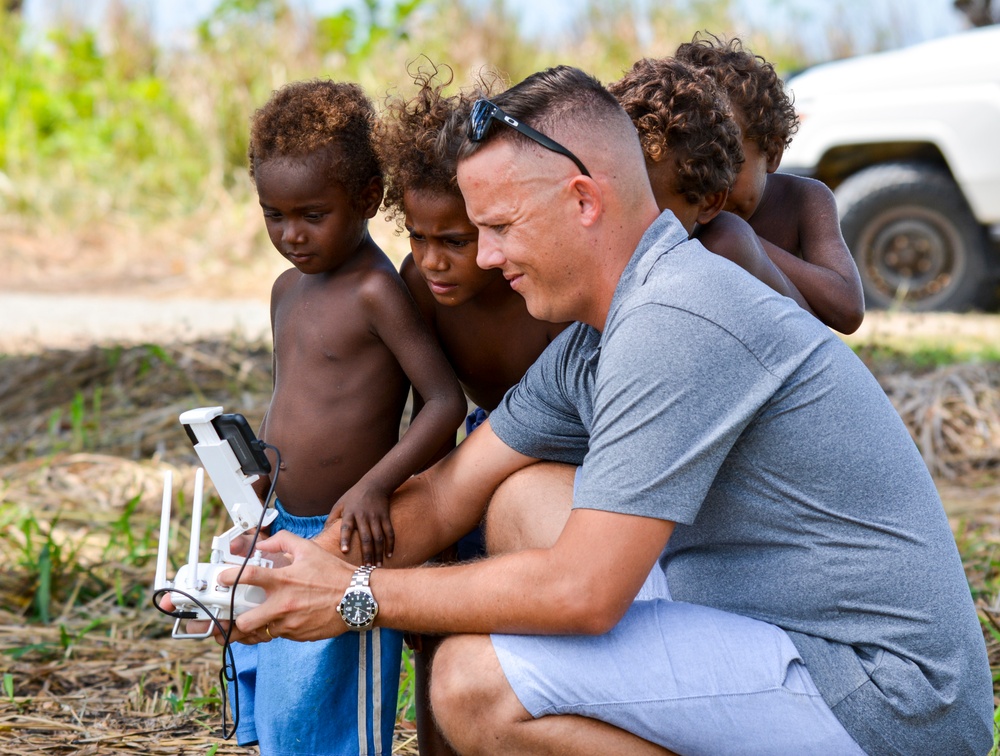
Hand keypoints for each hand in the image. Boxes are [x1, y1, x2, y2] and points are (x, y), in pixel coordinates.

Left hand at [219, 530, 355, 642]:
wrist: (358, 599)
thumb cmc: (334, 574)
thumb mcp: (309, 549)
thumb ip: (283, 542)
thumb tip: (263, 544)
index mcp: (283, 580)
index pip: (247, 577)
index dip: (228, 577)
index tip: (222, 579)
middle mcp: (283, 605)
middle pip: (243, 622)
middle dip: (232, 621)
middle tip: (229, 615)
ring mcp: (290, 624)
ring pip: (258, 635)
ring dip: (249, 629)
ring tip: (243, 625)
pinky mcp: (298, 636)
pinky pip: (277, 635)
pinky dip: (273, 629)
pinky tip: (275, 621)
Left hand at [328, 485, 394, 565]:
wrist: (374, 484)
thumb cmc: (353, 496)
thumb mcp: (340, 503)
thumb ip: (332, 518)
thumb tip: (323, 533)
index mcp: (350, 513)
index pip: (346, 527)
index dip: (345, 539)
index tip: (345, 551)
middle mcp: (363, 516)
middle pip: (366, 537)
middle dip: (367, 553)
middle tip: (365, 568)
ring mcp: (376, 517)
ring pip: (379, 538)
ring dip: (378, 553)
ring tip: (377, 566)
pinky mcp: (386, 517)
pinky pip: (389, 532)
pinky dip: (390, 544)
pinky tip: (389, 555)